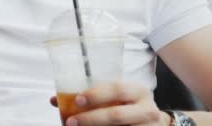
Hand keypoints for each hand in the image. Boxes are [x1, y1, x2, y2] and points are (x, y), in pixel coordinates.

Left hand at [49, 81, 171, 125]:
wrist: (155, 124)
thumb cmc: (130, 106)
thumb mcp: (117, 97)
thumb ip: (91, 96)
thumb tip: (56, 100)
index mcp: (138, 91)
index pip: (117, 89)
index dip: (96, 94)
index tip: (77, 100)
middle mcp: (147, 109)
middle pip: (116, 115)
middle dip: (90, 119)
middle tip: (70, 122)